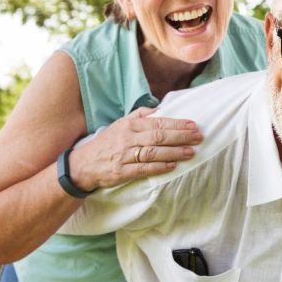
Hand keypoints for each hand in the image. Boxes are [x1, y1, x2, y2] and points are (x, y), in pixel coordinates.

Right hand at [69, 107, 202, 190]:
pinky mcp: (122, 172)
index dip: (177, 124)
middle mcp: (127, 139)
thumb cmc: (106, 143)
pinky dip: (159, 167)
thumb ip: (139, 115)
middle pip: (158, 136)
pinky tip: (172, 166)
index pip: (157, 123)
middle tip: (198, 137)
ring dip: (174, 152)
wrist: (83, 164)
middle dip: (181, 137)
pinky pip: (143, 169)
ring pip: (153, 152)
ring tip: (190, 152)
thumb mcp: (120, 124)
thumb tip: (159, 109)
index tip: (193, 125)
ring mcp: (124, 156)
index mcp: (129, 125)